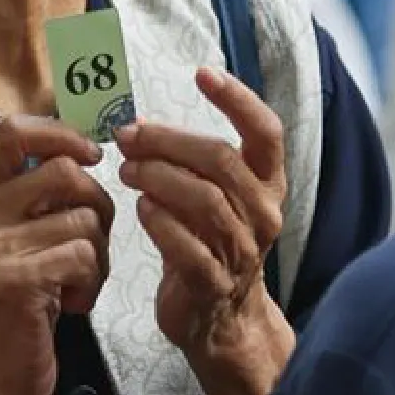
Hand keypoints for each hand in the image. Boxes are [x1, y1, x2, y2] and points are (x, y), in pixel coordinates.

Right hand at [0, 115, 116, 394]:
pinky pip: (83, 255)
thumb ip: (31, 200)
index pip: (11, 130)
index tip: (90, 157)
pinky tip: (72, 306)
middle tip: (91, 243)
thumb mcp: (8, 244)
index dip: (62, 134)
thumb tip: (85, 151)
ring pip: (83, 217)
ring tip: (77, 284)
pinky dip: (92, 283)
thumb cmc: (11, 313)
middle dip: (97, 204)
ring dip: (98, 254)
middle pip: (62, 170)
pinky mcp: (14, 280)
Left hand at [115, 67, 294, 394]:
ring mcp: (243, 252)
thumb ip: (188, 162)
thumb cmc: (209, 244)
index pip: (266, 132)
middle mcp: (264, 215)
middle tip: (129, 134)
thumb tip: (134, 122)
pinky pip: (188, 248)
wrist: (221, 322)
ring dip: (158, 177)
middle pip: (221, 161)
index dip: (238, 99)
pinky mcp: (214, 285)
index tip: (202, 73)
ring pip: (205, 200)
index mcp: (268, 185)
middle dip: (170, 141)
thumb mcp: (213, 198)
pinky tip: (139, 209)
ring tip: (127, 169)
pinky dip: (160, 223)